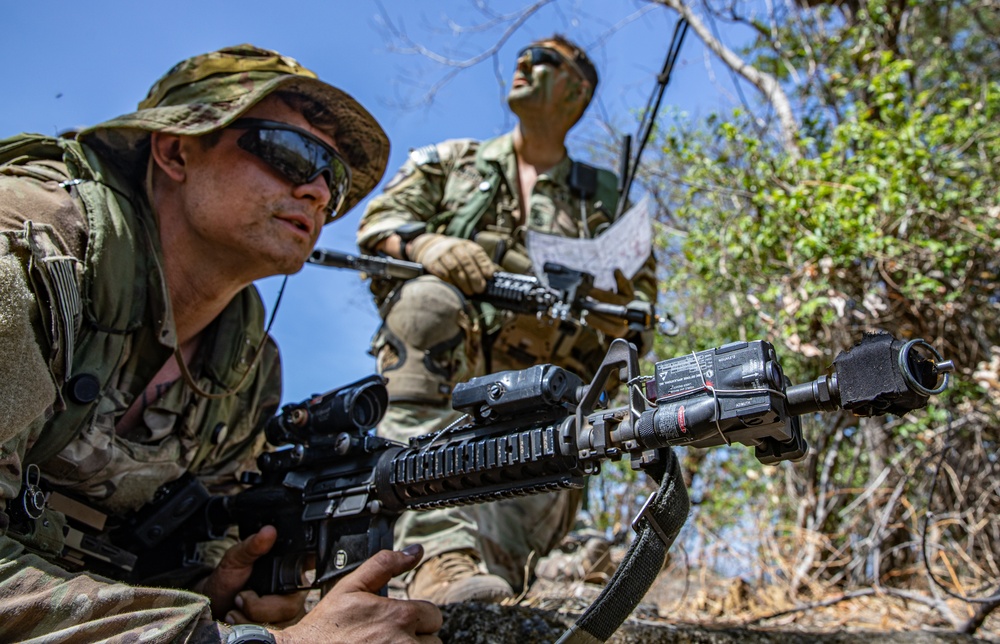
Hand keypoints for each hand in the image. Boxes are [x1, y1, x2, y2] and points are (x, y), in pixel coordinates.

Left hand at [194, 526, 306, 624]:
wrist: (214, 604)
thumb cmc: (228, 579)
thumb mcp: (236, 559)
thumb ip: (252, 545)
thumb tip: (268, 531)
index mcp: (290, 568)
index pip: (313, 566)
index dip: (310, 570)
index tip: (292, 575)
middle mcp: (295, 590)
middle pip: (290, 606)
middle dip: (259, 606)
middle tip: (241, 596)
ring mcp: (288, 612)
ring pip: (280, 623)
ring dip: (251, 619)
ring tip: (237, 607)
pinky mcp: (279, 628)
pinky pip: (272, 634)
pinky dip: (249, 629)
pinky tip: (239, 619)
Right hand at [274, 545, 441, 643]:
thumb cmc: (325, 627)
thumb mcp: (351, 587)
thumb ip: (385, 565)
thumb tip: (415, 551)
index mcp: (400, 616)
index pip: (432, 615)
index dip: (415, 616)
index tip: (396, 621)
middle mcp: (406, 643)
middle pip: (433, 638)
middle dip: (416, 636)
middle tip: (388, 636)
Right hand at [408, 233, 495, 294]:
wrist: (430, 247)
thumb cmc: (454, 256)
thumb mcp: (467, 254)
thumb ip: (479, 263)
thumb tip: (492, 276)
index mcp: (466, 245)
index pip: (477, 253)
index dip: (484, 264)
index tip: (489, 276)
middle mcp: (454, 246)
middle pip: (466, 261)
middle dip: (474, 277)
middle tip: (480, 289)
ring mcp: (442, 253)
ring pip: (454, 267)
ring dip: (463, 281)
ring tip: (469, 292)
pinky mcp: (431, 261)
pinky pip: (441, 271)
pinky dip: (449, 280)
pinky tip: (454, 287)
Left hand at [586, 269, 648, 337]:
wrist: (632, 316)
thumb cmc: (626, 299)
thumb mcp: (625, 289)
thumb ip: (621, 281)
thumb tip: (616, 270)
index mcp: (631, 302)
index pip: (614, 299)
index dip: (601, 294)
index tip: (590, 290)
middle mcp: (629, 315)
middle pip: (610, 312)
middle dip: (596, 306)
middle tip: (583, 301)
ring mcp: (624, 326)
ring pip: (608, 324)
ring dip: (594, 317)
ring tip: (584, 311)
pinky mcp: (617, 332)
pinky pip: (606, 330)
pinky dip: (595, 323)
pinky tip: (586, 317)